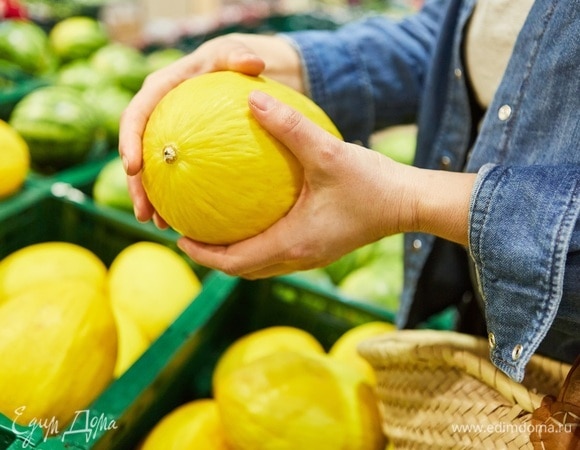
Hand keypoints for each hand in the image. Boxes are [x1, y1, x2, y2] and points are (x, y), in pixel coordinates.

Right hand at [118, 33, 301, 225]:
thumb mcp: (234, 53)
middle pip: (137, 151)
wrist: (235, 69)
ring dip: (152, 199)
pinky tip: (187, 219)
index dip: (129, 141)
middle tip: (143, 212)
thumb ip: (239, 56)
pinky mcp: (181, 147)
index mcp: (159, 89)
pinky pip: (174, 173)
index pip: (136, 114)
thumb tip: (253, 64)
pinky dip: (178, 195)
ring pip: (152, 170)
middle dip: (136, 184)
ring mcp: (167, 133)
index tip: (133, 167)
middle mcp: (157, 113)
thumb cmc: (233, 60)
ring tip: (159, 225)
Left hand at [177, 90, 412, 278]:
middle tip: (188, 232)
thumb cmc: (372, 182)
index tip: (179, 236)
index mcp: (294, 242)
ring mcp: (310, 256)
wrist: (409, 202)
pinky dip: (255, 244)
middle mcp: (298, 256)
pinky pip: (276, 253)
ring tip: (212, 227)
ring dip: (232, 252)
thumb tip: (251, 100)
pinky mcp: (319, 247)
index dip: (202, 254)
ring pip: (259, 264)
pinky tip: (251, 216)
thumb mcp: (328, 151)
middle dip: (211, 256)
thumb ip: (288, 126)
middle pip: (242, 269)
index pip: (234, 262)